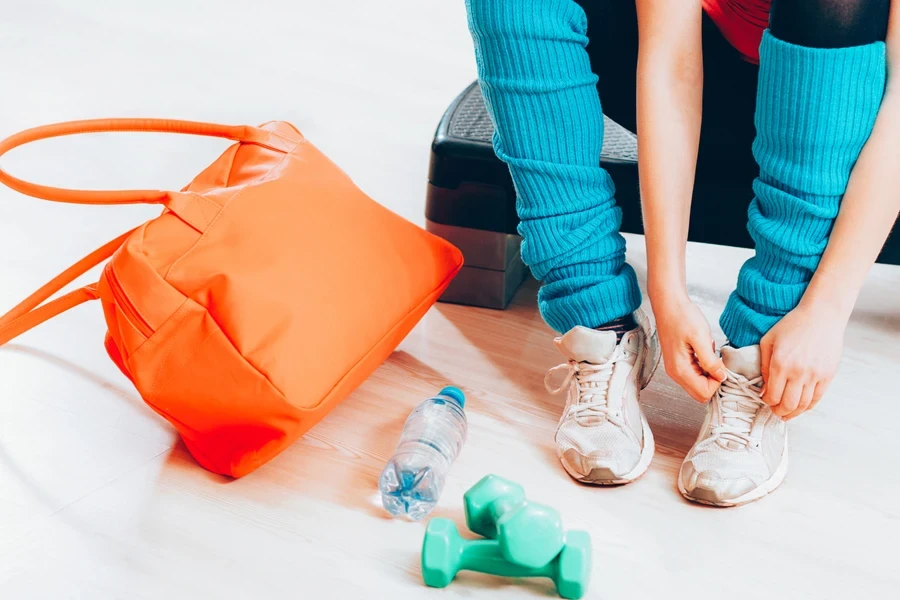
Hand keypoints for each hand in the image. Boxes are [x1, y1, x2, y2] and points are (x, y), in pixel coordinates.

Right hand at [654, 294, 726, 402]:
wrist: (669, 304)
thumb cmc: (682, 316)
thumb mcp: (700, 337)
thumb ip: (710, 361)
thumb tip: (721, 376)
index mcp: (680, 369)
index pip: (703, 393)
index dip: (717, 382)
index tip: (720, 364)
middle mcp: (676, 373)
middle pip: (700, 392)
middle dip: (713, 380)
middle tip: (717, 360)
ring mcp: (676, 368)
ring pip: (699, 384)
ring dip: (709, 372)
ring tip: (708, 351)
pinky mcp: (679, 362)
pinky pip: (696, 374)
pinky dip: (704, 366)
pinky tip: (704, 350)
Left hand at [760, 303, 845, 419]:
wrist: (821, 315)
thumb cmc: (792, 325)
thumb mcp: (769, 341)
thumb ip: (764, 366)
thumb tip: (765, 389)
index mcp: (780, 364)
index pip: (773, 395)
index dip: (767, 401)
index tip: (766, 400)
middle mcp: (798, 372)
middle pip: (788, 404)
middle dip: (779, 412)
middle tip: (775, 412)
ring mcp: (815, 375)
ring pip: (803, 404)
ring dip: (793, 413)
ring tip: (787, 414)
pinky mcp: (828, 375)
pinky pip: (818, 398)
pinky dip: (808, 406)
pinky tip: (801, 407)